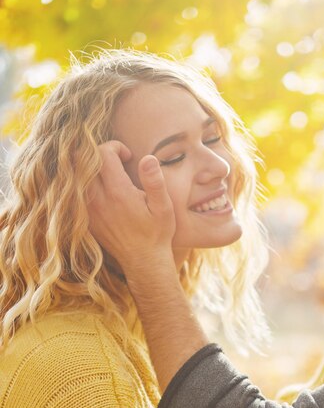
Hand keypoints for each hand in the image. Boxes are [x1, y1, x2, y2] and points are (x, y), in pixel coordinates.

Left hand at [87, 141, 175, 273]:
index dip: (116, 147)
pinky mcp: (86, 218)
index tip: (128, 156)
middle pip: (83, 160)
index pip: (103, 153)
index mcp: (118, 192)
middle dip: (99, 153)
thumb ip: (155, 182)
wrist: (143, 261)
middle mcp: (99, 199)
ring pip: (76, 176)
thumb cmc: (157, 232)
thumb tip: (148, 158)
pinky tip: (102, 189)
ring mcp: (89, 210)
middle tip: (116, 161)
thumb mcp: (163, 207)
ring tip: (108, 173)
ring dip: (90, 168)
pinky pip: (75, 193)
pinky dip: (85, 183)